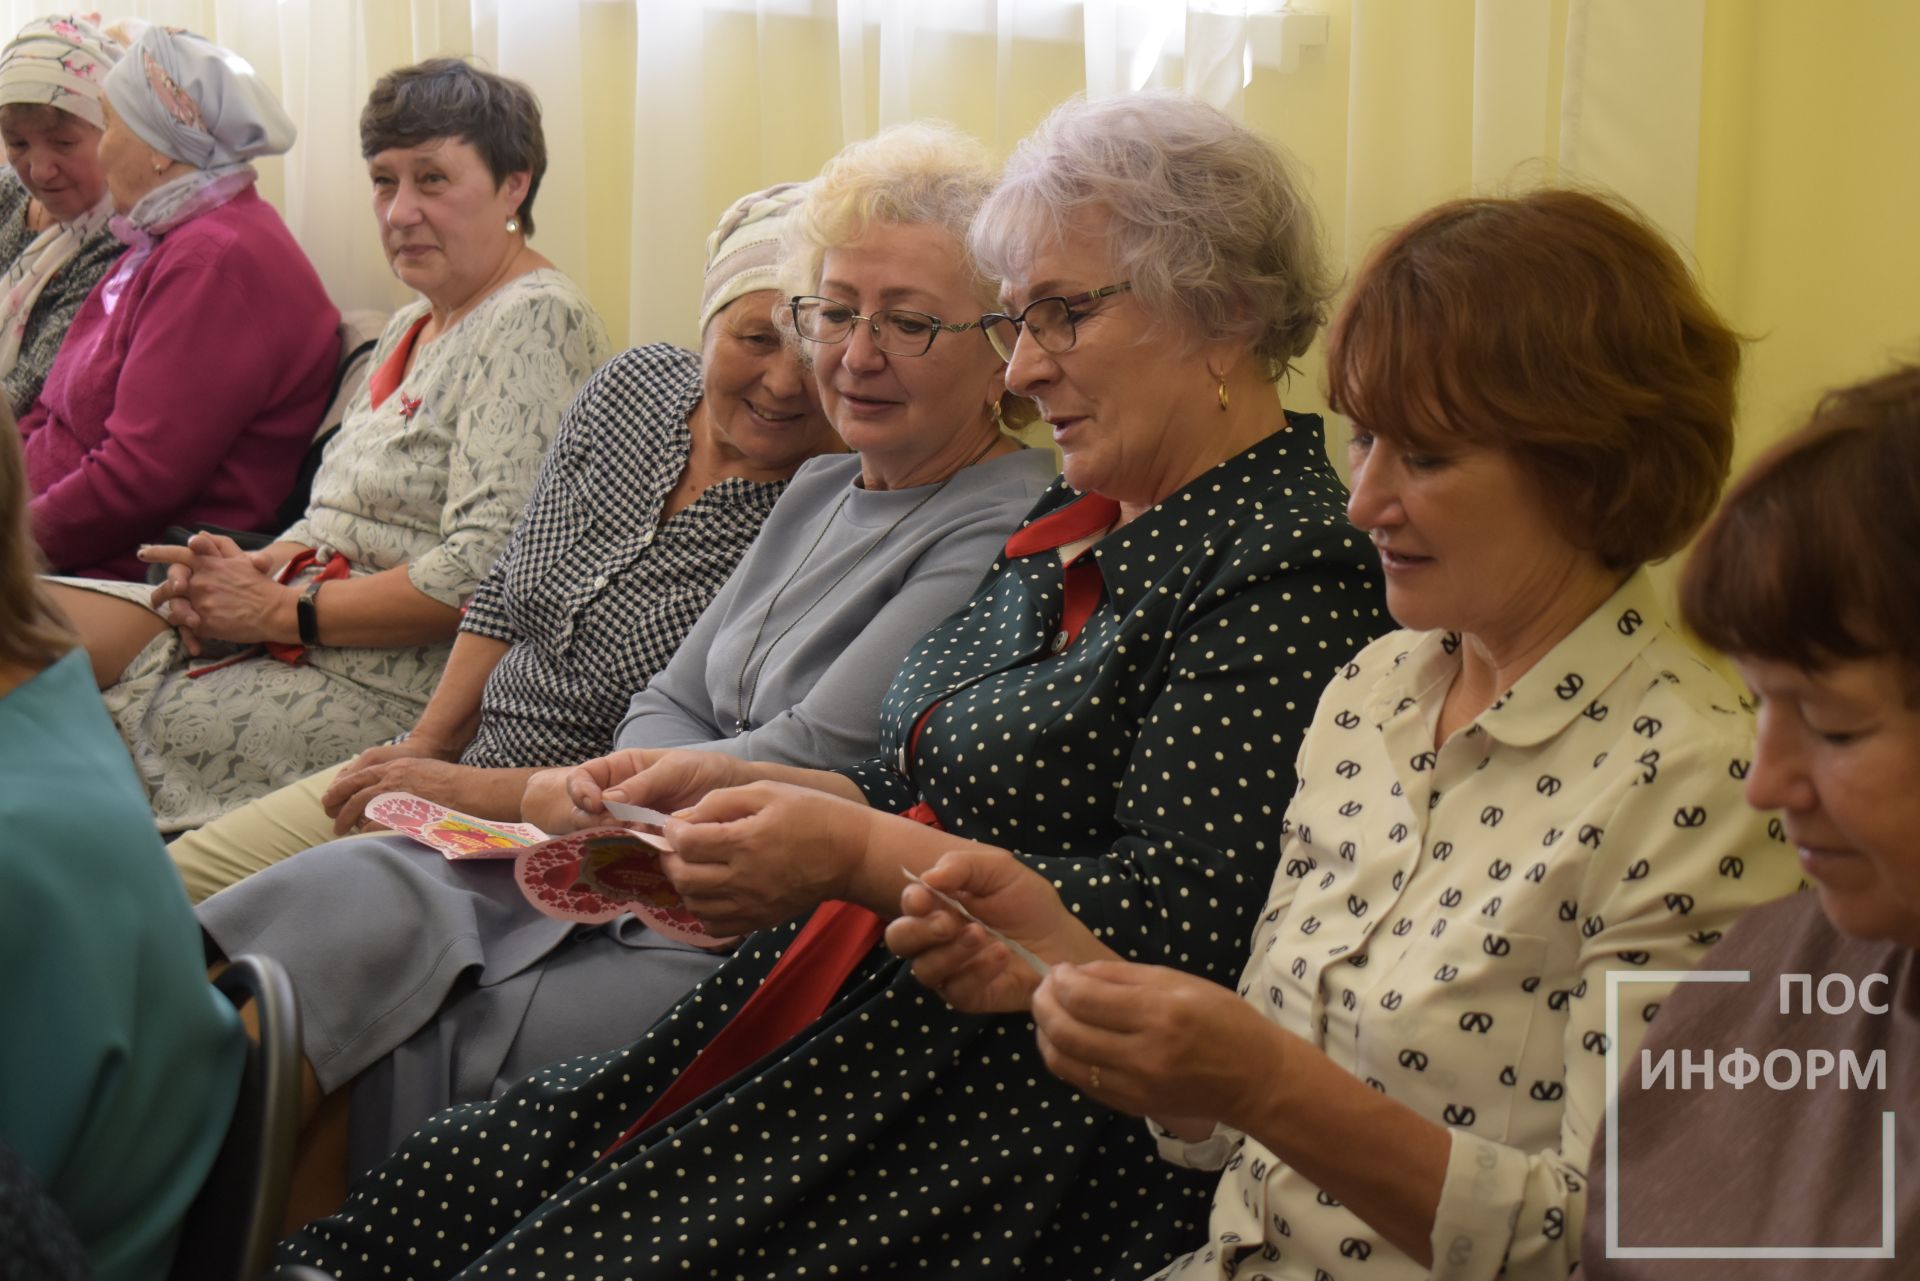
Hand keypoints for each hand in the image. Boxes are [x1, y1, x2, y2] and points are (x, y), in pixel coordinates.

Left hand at [139, 533, 296, 644]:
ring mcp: (201, 603)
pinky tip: (191, 629)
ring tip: (172, 617)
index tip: (143, 552)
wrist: (274, 611)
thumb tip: (199, 533)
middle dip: (159, 594)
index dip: (158, 552)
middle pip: (170, 586)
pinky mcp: (205, 623)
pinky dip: (187, 628)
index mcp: (208, 564)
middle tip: (155, 600)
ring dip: (172, 612)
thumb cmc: (261, 585)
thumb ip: (219, 546)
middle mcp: (200, 581)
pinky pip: (186, 626)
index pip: (177, 554)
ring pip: (175, 608)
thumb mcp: (241, 559)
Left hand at [323, 748, 472, 833]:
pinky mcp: (401, 813)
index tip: (331, 798)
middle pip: (353, 792)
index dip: (341, 788)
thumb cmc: (452, 782)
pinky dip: (364, 829)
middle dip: (337, 805)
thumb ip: (404, 777)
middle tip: (331, 818)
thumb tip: (392, 788)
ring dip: (346, 819)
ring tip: (340, 830)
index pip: (359, 776)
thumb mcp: (423, 770)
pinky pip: (373, 823)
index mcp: (396, 767)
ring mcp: (396, 796)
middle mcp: (392, 779)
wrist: (470, 791)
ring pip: (359, 807)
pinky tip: (362, 835)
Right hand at [522, 749, 757, 835]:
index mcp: (621, 770)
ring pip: (603, 836)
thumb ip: (643, 783)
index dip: (580, 791)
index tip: (595, 803)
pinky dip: (633, 855)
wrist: (738, 794)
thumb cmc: (706, 771)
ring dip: (616, 838)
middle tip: (623, 823)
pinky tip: (648, 851)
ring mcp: (632, 824)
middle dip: (598, 820)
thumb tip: (607, 799)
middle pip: (587, 813)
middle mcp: (621, 799)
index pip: (583, 779)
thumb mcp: (675, 768)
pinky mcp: (647, 846)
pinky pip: (628, 854)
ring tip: (642, 834)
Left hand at [658, 781, 871, 934]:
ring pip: (694, 905)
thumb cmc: (812, 814)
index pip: (686, 844)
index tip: (677, 823)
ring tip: (694, 867)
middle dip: (671, 859)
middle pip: (683, 877)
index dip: (672, 831)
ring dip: (684, 885)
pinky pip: (715, 926)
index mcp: (746, 841)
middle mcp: (744, 878)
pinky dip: (703, 910)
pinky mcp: (760, 920)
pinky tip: (711, 892)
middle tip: (678, 846)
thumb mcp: (768, 791)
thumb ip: (722, 800)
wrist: (851, 854)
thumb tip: (685, 817)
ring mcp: (752, 904)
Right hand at [884, 846, 1097, 1013]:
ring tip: (982, 935)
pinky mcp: (969, 995)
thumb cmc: (1027, 902)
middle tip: (949, 922)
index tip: (925, 896)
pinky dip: (976, 972)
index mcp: (937, 905)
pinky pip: (957, 991)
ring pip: (925, 970)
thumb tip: (927, 877)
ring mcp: (950, 970)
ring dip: (950, 952)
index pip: (908, 905)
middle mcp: (935, 939)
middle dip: (918, 930)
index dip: (910, 901)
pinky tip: (1000, 955)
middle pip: (899, 940)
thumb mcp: (1000, 871)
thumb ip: (963, 867)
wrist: (1061, 939)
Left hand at [1030, 961, 1283, 1130]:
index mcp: (1158, 1015)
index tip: (1057, 971)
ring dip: (1045, 1035)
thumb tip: (1074, 974)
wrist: (1255, 1079)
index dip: (1059, 982)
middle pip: (1065, 1032)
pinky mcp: (1131, 1107)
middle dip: (1043, 1006)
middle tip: (1044, 990)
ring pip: (1064, 1062)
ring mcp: (1135, 1087)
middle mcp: (1143, 1055)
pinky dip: (1064, 1058)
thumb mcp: (1179, 982)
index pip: (1084, 999)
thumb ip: (1122, 976)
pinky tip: (1067, 1040)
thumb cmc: (1223, 1020)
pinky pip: (1081, 1081)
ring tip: (1049, 1015)